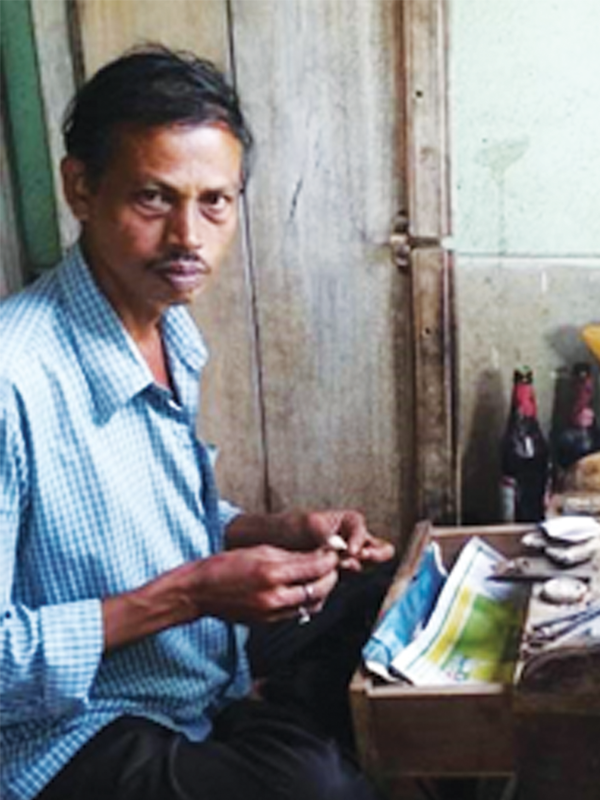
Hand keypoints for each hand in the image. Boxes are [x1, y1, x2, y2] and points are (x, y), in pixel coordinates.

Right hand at [175, 544, 339, 623]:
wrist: (199, 591)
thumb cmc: (225, 566)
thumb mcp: (259, 550)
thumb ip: (290, 555)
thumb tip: (316, 555)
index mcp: (271, 573)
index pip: (315, 567)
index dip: (329, 559)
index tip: (333, 553)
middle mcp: (274, 596)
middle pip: (319, 589)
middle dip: (330, 576)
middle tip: (332, 565)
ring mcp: (271, 613)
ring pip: (312, 605)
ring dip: (322, 591)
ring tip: (320, 577)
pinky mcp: (267, 622)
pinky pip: (297, 613)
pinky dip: (306, 602)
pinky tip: (304, 590)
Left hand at [293, 509, 395, 571]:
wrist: (271, 545)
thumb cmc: (287, 527)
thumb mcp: (304, 525)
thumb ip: (323, 534)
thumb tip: (339, 546)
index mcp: (345, 521)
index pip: (360, 526)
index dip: (359, 538)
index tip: (351, 550)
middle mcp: (351, 539)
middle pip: (376, 546)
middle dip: (375, 553)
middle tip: (361, 558)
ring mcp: (347, 557)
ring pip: (367, 563)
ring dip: (359, 566)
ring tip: (342, 566)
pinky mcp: (338, 572)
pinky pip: (351, 576)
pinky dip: (346, 577)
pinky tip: (333, 577)